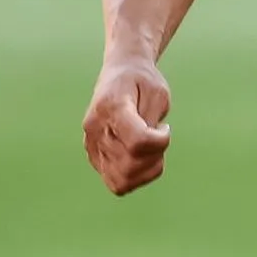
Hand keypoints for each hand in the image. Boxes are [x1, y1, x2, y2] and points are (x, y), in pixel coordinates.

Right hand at [83, 56, 173, 194]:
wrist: (120, 72)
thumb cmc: (142, 81)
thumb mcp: (158, 92)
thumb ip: (153, 120)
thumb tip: (147, 149)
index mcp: (111, 105)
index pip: (138, 141)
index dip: (161, 142)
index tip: (165, 128)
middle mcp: (95, 128)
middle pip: (131, 164)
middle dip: (155, 156)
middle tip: (159, 137)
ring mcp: (91, 145)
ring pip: (123, 181)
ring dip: (146, 170)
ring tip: (151, 149)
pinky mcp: (94, 157)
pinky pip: (117, 184)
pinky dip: (136, 177)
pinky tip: (143, 158)